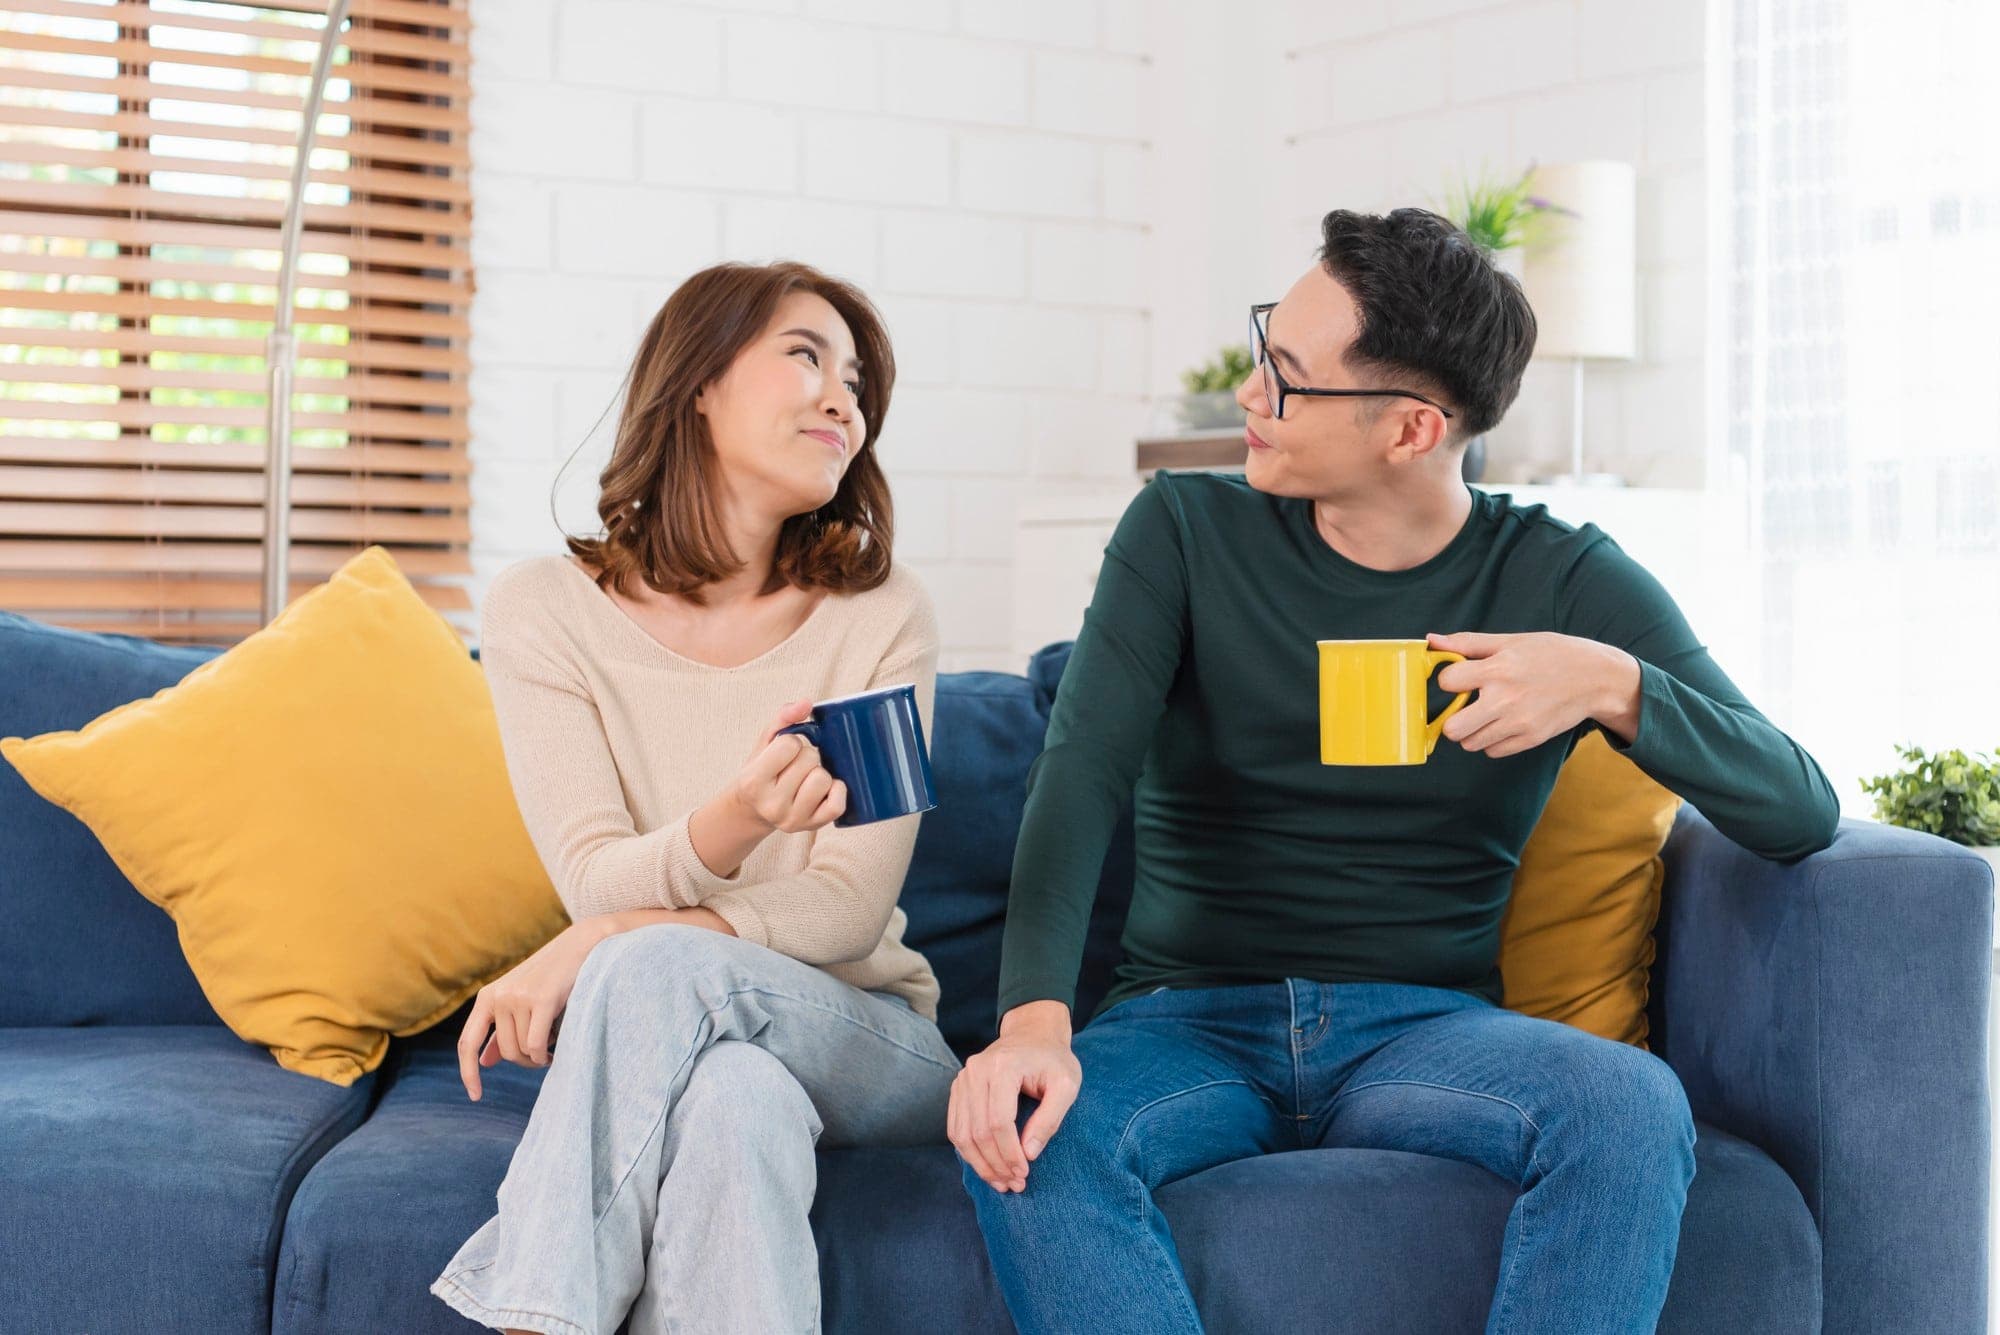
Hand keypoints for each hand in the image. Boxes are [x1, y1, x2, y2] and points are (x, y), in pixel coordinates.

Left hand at [458, 918, 615, 1100]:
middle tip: (542, 1057)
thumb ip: (501, 1031)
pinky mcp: (542, 998)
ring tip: (552, 1045)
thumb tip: (484, 1062)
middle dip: (524, 1061)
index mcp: (488, 997)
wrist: (583, 946)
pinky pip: (536, 1044)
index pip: (467, 1042)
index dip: (467, 1072)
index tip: (475, 1096)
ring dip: (539, 1056)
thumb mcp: (521, 1003)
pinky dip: (545, 1054)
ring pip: (522, 1050)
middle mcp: (499, 996)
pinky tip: (555, 1050)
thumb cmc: (552, 978)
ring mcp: (519, 996)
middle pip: (504, 1052)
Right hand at [734, 701, 847, 833]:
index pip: (789, 745)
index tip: (784, 751)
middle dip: (806, 755)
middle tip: (795, 765)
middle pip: (810, 760)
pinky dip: (837, 791)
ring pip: (824, 779)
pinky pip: (837, 804)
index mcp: (754, 782)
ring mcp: (793, 819)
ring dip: (820, 772)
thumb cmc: (763, 771)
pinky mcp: (812, 826)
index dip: (791, 742)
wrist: (754, 810)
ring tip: (806, 777)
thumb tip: (807, 703)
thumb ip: (783, 718)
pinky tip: (825, 789)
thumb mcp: (764, 743)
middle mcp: (772, 805)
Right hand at [948, 1001, 1080, 1192]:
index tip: (1024, 1173)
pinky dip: (969, 1152)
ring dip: (979, 1164)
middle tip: (1014, 1185)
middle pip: (977, 1130)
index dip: (1009, 1153)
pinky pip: (955, 1127)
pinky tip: (987, 1166)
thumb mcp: (1066, 1085)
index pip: (998, 1121)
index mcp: (1002, 1067)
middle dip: (995, 1164)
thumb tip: (1029, 1154)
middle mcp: (975, 1071)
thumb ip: (1050, 1119)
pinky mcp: (958, 1088)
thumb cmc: (1053, 1060)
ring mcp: (963, 1079)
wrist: (1032, 1033)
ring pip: (961, 1133)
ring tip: (1000, 1182)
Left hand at [1428, 630, 1637, 758]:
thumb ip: (1468, 643)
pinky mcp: (1530, 739)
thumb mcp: (1511, 641)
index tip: (1459, 677)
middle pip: (1453, 729)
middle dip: (1452, 718)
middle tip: (1465, 706)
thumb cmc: (1552, 655)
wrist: (1597, 679)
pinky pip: (1492, 751)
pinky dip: (1491, 741)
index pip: (1448, 682)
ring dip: (1472, 731)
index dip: (1449, 679)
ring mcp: (1519, 723)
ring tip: (1486, 714)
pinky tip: (1503, 723)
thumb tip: (1432, 640)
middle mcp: (1506, 700)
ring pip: (1470, 744)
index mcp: (1498, 670)